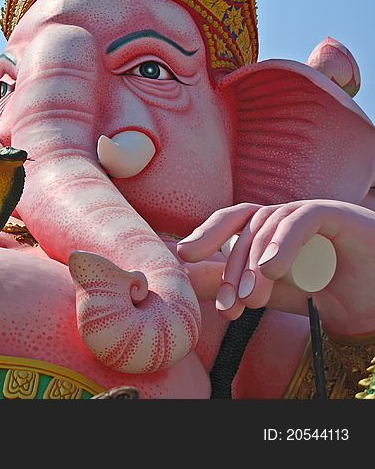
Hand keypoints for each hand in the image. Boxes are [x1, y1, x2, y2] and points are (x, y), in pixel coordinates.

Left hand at [177, 200, 374, 338]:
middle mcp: (284, 215)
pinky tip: (272, 269)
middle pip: (246, 228)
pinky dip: (283, 243)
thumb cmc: (324, 293)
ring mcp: (307, 211)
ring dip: (256, 265)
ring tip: (253, 300)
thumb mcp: (273, 293)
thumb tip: (188, 281)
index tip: (185, 256)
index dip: (206, 233)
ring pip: (269, 226)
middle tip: (230, 306)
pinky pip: (300, 221)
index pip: (230, 220)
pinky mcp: (333, 213)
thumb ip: (235, 285)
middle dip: (234, 270)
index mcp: (267, 228)